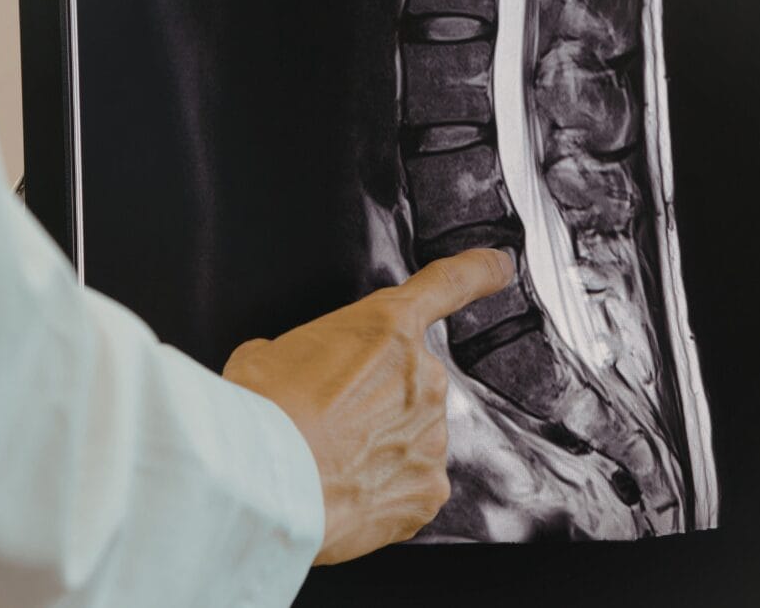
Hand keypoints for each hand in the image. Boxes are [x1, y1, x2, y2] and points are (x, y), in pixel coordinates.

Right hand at [222, 248, 514, 564]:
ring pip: (409, 439)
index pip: (448, 285)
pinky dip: (380, 493)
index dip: (479, 272)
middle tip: (326, 424)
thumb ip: (306, 353)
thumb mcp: (266, 354)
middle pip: (408, 384)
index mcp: (386, 328)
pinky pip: (409, 487)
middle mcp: (422, 378)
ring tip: (325, 463)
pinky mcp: (428, 491)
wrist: (263, 484)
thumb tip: (292, 372)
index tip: (498, 266)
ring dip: (376, 450)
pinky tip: (342, 492)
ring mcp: (431, 438)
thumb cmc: (261, 414)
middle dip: (374, 403)